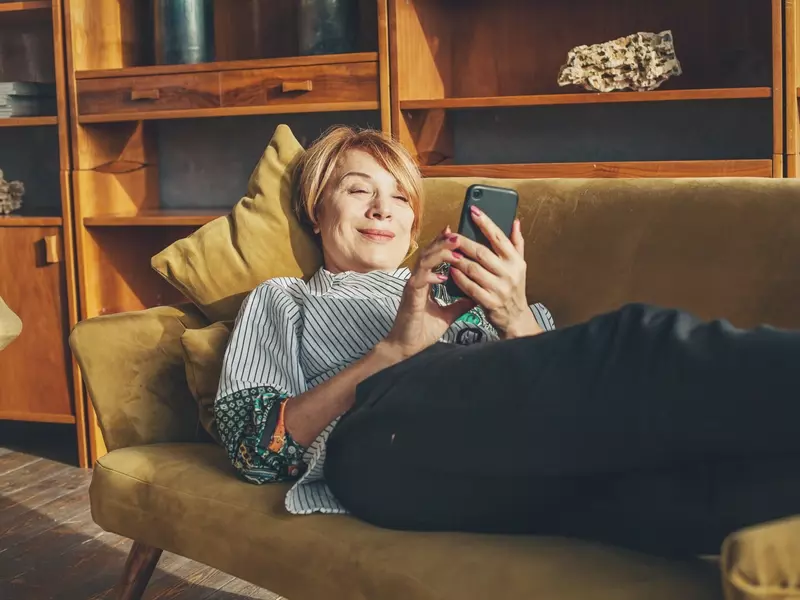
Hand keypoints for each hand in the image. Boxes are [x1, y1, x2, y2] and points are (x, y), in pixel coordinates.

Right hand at [380, 228, 475, 358]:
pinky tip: (443, 275)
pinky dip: (431, 276)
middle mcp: (417, 280)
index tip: (457, 234)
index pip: (434, 257)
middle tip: (458, 235)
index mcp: (425, 282)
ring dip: (439, 254)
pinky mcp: (410, 298)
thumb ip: (460, 304)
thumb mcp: (447, 315)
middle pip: (428, 253)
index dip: (444, 244)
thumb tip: (476, 296)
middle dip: (443, 243)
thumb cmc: (422, 330)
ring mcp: (412, 287)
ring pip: (423, 263)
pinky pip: (419, 281)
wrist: (406, 347)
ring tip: (455, 248)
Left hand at [449, 206, 541, 337]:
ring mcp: (500, 288)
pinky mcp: (490, 302)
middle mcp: (510, 273)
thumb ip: (516, 243)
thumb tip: (515, 221)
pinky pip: (470, 287)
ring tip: (447, 252)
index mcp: (516, 261)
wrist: (516, 318)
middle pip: (482, 252)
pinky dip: (459, 278)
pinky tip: (451, 270)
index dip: (486, 223)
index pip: (499, 237)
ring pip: (473, 269)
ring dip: (458, 259)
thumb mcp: (519, 266)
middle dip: (464, 242)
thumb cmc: (514, 289)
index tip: (473, 210)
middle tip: (450, 234)